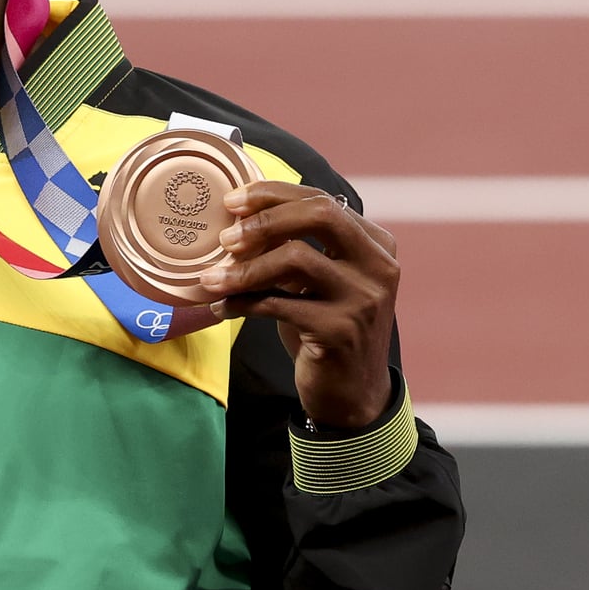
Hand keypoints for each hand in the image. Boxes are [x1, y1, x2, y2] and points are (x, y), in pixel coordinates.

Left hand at [197, 182, 397, 429]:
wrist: (351, 395)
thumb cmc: (324, 328)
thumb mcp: (317, 283)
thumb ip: (295, 248)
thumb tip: (237, 218)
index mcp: (374, 244)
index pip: (322, 201)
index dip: (273, 195)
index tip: (232, 200)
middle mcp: (377, 266)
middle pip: (320, 215)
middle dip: (265, 219)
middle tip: (226, 237)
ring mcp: (363, 298)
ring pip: (296, 259)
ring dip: (245, 269)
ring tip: (211, 279)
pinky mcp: (340, 331)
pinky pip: (279, 304)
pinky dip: (243, 303)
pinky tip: (221, 308)